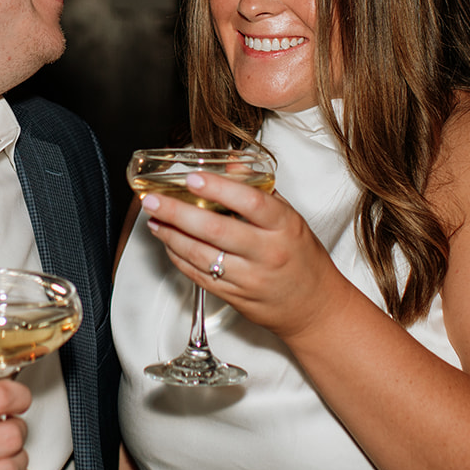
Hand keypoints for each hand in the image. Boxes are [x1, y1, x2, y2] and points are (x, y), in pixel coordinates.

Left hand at [141, 170, 346, 341]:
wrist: (315, 307)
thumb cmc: (303, 258)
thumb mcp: (291, 218)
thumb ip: (260, 190)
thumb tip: (231, 162)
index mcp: (284, 226)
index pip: (250, 202)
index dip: (218, 188)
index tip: (192, 178)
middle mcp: (267, 252)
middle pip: (216, 230)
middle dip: (178, 213)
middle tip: (154, 199)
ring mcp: (250, 278)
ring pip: (201, 255)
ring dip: (171, 235)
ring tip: (154, 219)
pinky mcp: (235, 297)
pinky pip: (199, 276)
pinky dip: (179, 258)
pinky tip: (168, 242)